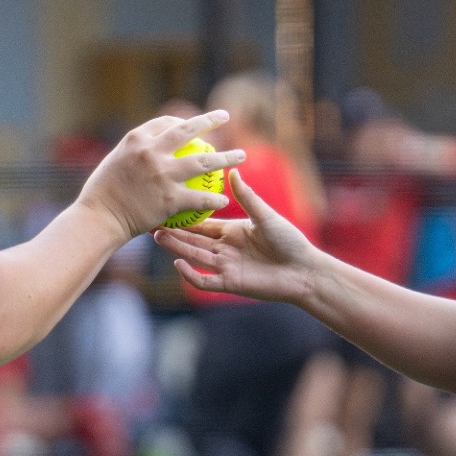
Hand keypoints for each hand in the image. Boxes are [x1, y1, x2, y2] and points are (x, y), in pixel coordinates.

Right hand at [77, 110, 241, 239]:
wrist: (98, 218)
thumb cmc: (102, 195)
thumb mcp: (114, 163)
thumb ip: (134, 154)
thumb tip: (148, 151)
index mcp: (136, 139)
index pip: (166, 123)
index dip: (182, 121)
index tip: (194, 124)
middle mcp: (151, 151)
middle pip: (188, 131)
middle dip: (210, 120)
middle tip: (225, 116)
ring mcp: (162, 174)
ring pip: (203, 162)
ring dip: (226, 157)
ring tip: (242, 155)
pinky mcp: (169, 198)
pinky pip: (200, 197)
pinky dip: (214, 198)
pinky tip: (225, 199)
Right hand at [152, 170, 323, 304]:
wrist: (304, 270)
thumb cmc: (289, 241)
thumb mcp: (266, 216)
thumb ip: (247, 197)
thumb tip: (233, 171)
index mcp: (232, 231)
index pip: (202, 224)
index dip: (184, 218)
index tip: (166, 206)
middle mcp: (225, 249)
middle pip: (193, 240)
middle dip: (173, 233)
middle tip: (151, 223)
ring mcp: (226, 267)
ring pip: (195, 257)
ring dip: (176, 249)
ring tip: (158, 237)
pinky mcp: (230, 284)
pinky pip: (205, 281)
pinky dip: (191, 275)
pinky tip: (178, 264)